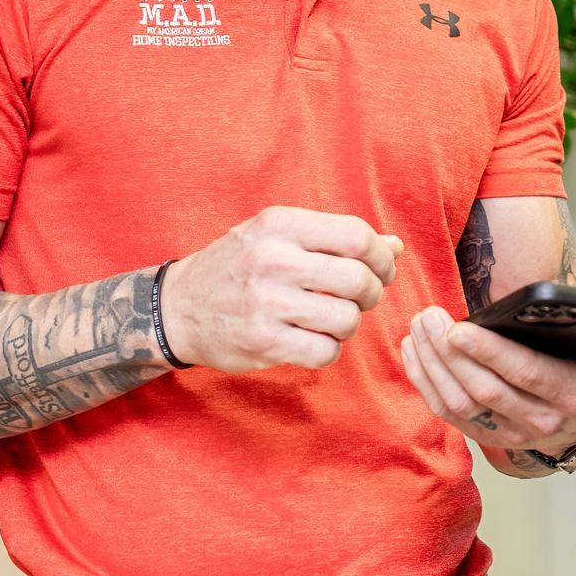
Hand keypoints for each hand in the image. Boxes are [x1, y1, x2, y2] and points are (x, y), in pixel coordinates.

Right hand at [161, 206, 402, 371]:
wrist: (178, 307)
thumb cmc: (240, 266)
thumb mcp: (280, 236)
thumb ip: (336, 238)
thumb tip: (397, 246)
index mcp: (280, 223)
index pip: (356, 235)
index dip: (380, 256)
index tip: (381, 269)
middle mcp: (272, 259)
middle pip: (357, 279)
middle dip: (372, 293)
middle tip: (361, 299)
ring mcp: (266, 302)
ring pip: (346, 319)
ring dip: (350, 324)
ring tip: (334, 320)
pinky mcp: (262, 341)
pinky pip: (325, 351)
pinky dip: (329, 350)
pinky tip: (314, 340)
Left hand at [400, 305, 575, 452]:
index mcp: (569, 396)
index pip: (524, 374)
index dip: (490, 352)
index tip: (459, 328)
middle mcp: (536, 421)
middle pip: (484, 389)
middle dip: (451, 353)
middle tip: (430, 318)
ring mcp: (506, 433)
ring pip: (459, 402)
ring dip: (432, 365)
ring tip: (419, 327)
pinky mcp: (482, 436)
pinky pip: (446, 413)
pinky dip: (424, 381)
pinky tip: (413, 350)